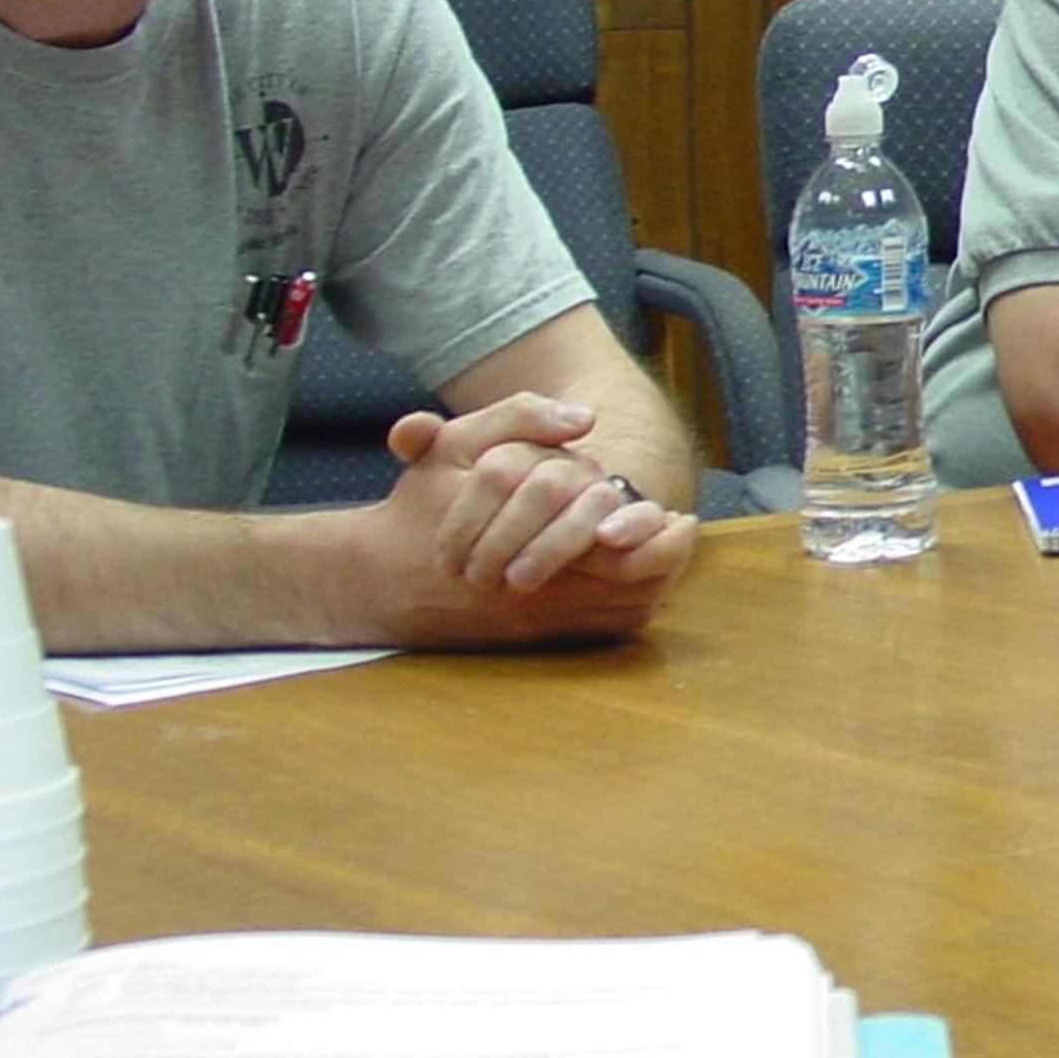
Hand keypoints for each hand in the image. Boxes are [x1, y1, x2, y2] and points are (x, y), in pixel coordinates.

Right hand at [344, 395, 691, 643]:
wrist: (376, 578)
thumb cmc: (420, 506)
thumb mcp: (457, 446)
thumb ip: (519, 418)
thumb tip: (585, 417)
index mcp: (527, 540)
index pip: (615, 548)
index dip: (655, 534)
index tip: (681, 516)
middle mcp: (536, 590)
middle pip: (630, 586)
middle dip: (666, 560)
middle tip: (683, 532)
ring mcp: (534, 620)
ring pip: (620, 611)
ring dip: (652, 584)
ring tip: (667, 554)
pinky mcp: (530, 640)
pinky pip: (599, 631)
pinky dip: (626, 606)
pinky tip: (638, 581)